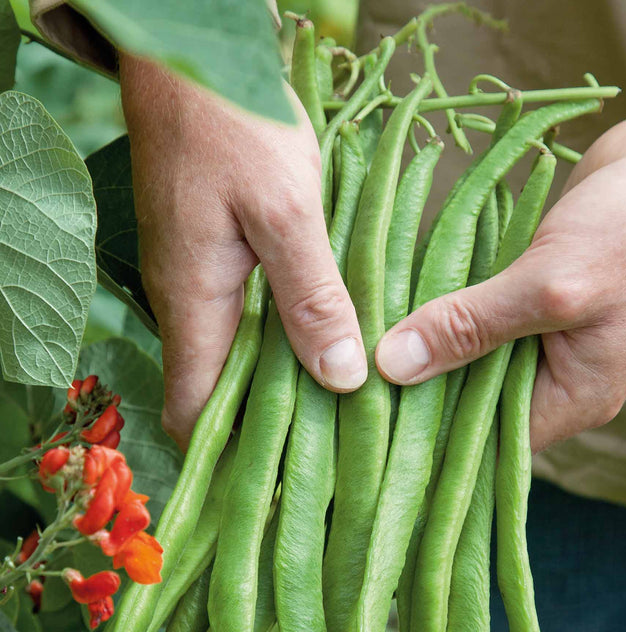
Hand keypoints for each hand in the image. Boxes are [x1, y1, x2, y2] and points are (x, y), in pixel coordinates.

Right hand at [119, 56, 366, 450]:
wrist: (197, 58)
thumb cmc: (234, 124)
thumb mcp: (286, 212)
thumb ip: (311, 297)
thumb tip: (342, 377)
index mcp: (196, 305)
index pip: (195, 413)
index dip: (231, 459)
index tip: (284, 489)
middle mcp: (191, 304)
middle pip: (220, 396)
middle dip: (267, 431)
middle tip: (332, 458)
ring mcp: (204, 281)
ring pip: (239, 360)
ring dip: (283, 388)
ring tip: (342, 415)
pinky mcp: (222, 258)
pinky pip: (249, 322)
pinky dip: (285, 345)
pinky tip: (330, 347)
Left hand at [376, 68, 625, 451]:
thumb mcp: (551, 286)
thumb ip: (471, 326)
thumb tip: (393, 366)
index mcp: (572, 397)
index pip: (485, 439)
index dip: (426, 435)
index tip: (367, 422)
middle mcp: (554, 375)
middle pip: (469, 398)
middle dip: (417, 387)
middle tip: (350, 379)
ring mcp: (540, 334)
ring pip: (467, 354)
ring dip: (423, 342)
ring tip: (357, 343)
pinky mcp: (526, 294)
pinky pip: (474, 313)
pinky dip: (440, 306)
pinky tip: (391, 301)